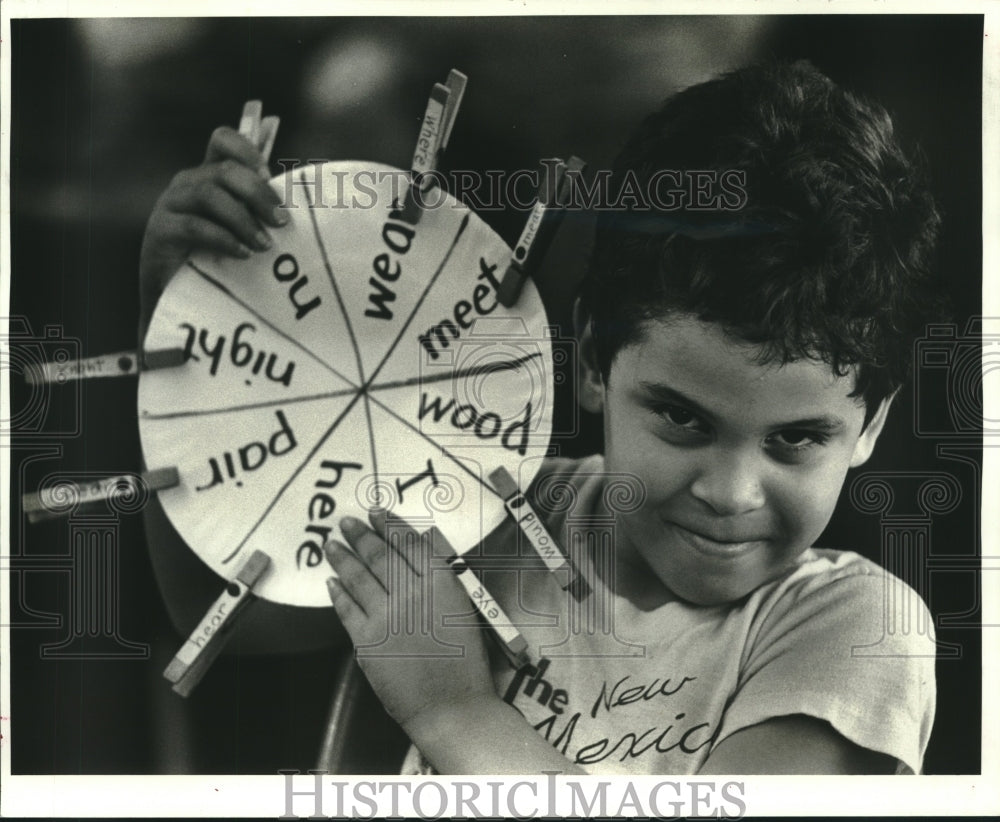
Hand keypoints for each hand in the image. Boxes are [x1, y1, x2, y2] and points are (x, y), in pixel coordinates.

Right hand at [138, 126, 287, 337]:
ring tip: (265, 245)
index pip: (223, 140)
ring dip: (243, 219)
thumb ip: (259, 210)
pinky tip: (243, 254)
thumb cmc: (217, 260)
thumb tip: (298, 199)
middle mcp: (188, 183)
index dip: (247, 150)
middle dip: (258, 194)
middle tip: (282, 221)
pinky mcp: (160, 230)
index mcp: (209, 175)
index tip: (269, 174)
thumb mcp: (243, 231)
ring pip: (210, 195)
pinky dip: (224, 239)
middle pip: (225, 170)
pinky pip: (195, 226)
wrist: (178, 295)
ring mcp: (170, 204)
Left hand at [325, 511, 494, 733]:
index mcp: (442, 583)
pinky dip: (338, 593)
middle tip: (347, 522)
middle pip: (381, 555)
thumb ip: (440, 581)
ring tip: (332, 544)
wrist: (452, 706)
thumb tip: (418, 556)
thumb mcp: (464, 610)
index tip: (377, 512)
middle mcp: (412, 593)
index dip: (390, 525)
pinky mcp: (367, 640)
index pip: (411, 543)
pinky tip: (331, 582)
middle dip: (361, 535)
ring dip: (344, 557)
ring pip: (359, 577)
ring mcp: (386, 616)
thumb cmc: (466, 662)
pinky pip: (348, 609)